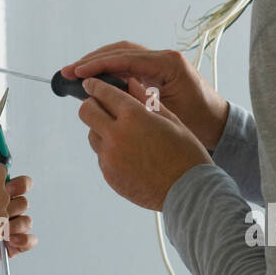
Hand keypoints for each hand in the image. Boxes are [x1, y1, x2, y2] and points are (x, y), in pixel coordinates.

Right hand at [60, 41, 229, 150]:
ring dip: (98, 61)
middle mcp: (163, 56)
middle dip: (92, 60)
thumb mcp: (168, 114)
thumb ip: (140, 100)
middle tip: (68, 72)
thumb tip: (110, 94)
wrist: (218, 124)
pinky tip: (93, 78)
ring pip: (122, 54)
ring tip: (75, 73)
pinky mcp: (156, 69)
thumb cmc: (198, 122)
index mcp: (168, 63)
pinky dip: (109, 67)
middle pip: (120, 50)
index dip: (98, 64)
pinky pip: (128, 63)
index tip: (77, 73)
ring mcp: (159, 61)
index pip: (125, 58)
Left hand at [77, 76, 211, 210]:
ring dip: (101, 129)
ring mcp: (110, 157)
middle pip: (86, 111)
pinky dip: (110, 151)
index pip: (103, 93)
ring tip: (123, 134)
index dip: (95, 85)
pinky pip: (101, 156)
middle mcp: (116, 135)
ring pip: (91, 134)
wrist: (189, 192)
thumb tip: (129, 82)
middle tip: (101, 105)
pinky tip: (130, 155)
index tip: (91, 84)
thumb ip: (146, 99)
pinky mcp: (109, 175)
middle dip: (92, 104)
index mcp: (134, 116)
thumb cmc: (185, 153)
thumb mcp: (171, 119)